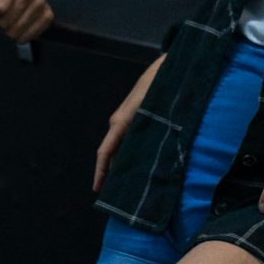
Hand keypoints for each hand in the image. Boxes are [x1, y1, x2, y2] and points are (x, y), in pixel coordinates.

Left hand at [0, 0, 52, 44]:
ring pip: (17, 32)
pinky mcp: (48, 15)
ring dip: (10, 29)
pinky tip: (19, 25)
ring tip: (10, 19)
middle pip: (6, 23)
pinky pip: (32, 36)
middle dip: (0, 22)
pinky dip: (23, 35)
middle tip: (1, 14)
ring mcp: (41, 2)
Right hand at [93, 55, 164, 192]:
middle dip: (110, 175)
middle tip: (114, 198)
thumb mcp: (154, 107)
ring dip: (121, 166)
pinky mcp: (135, 119)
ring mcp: (127, 120)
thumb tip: (150, 154)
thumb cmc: (159, 84)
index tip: (97, 190)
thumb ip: (149, 129)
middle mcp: (120, 122)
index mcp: (121, 122)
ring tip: (126, 187)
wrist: (166, 65)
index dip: (100, 172)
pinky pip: (127, 141)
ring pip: (120, 148)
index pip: (105, 152)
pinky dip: (128, 156)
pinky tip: (138, 167)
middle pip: (111, 154)